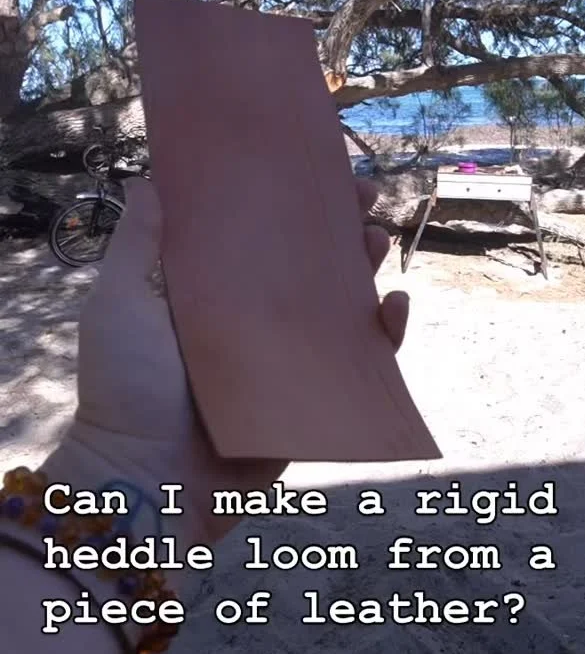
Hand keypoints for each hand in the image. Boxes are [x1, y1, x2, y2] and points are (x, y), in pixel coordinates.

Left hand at [62, 178, 408, 546]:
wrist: (147, 483)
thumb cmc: (127, 388)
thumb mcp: (120, 303)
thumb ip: (138, 244)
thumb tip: (151, 179)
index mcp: (207, 295)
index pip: (254, 236)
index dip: (284, 202)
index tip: (312, 170)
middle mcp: (247, 323)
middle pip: (303, 267)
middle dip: (336, 230)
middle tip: (362, 202)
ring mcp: (281, 363)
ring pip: (337, 310)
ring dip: (364, 272)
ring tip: (377, 243)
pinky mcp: (309, 402)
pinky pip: (356, 366)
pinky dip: (384, 339)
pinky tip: (394, 309)